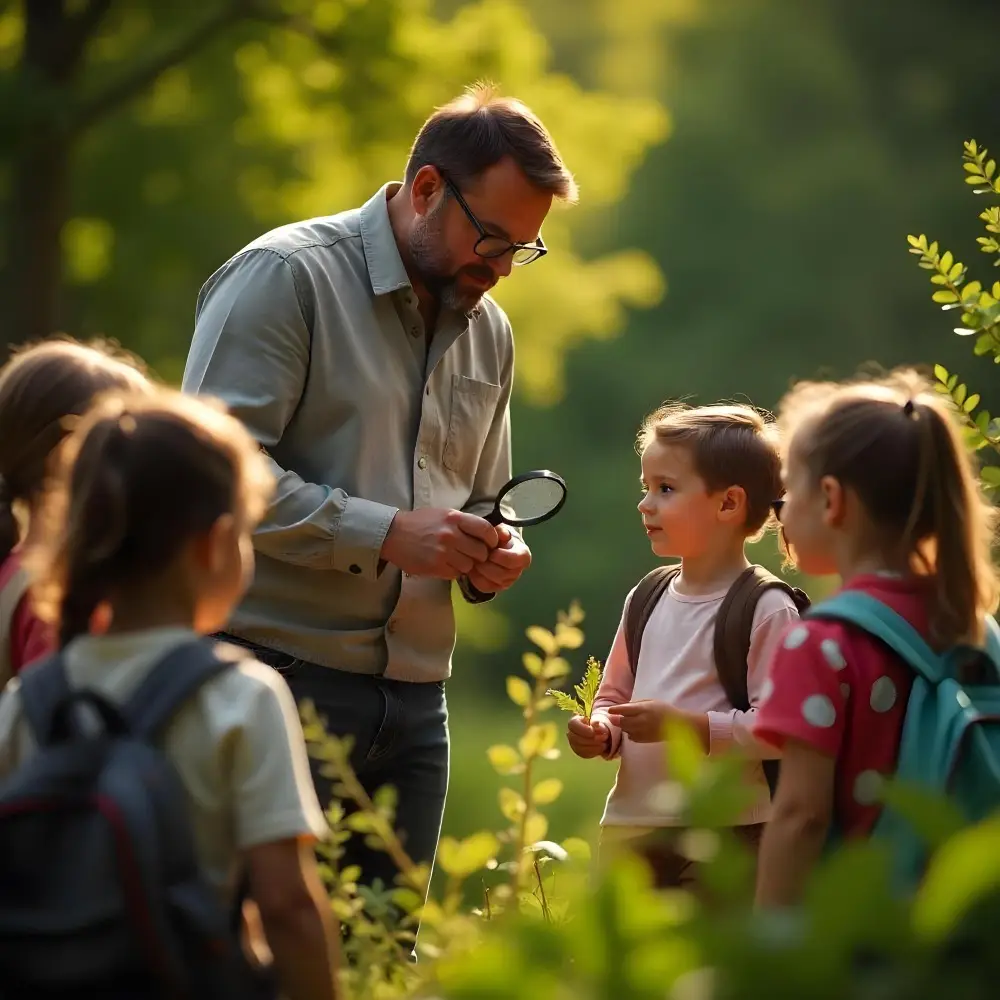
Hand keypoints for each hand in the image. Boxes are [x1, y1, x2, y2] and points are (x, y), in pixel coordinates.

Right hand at [381, 508, 497, 578]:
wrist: (393, 534)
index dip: (492, 539)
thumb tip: (486, 534)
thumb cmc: (420, 523)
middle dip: (479, 555)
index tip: (490, 543)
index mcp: (455, 518)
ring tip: (456, 559)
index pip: (486, 530)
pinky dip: (454, 571)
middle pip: (481, 552)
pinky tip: (446, 564)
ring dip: (466, 565)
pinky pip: (456, 573)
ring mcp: (443, 552)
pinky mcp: (435, 567)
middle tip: (472, 554)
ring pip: (469, 565)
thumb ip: (464, 523)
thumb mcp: (444, 514)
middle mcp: (451, 535)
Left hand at [465, 524, 531, 593]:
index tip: (491, 550)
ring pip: (494, 583)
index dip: (502, 556)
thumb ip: (500, 530)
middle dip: (488, 565)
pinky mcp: (496, 587)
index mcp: (522, 555)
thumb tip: (504, 535)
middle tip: (477, 556)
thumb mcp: (498, 529)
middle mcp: (517, 570)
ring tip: (474, 561)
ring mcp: (507, 581)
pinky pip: (485, 587)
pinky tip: (472, 569)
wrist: (491, 544)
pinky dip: (476, 579)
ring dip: (481, 572)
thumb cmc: (496, 535)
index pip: (517, 560)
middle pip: (503, 574)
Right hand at [566, 715, 610, 758]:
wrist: (597, 734)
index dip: (583, 729)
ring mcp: (573, 744)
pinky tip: (601, 748)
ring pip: (580, 748)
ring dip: (594, 746)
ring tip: (604, 743)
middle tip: (604, 737)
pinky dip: (594, 752)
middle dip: (591, 739)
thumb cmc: (595, 726)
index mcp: (574, 722)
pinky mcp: (579, 752)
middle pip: (576, 738)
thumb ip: (597, 723)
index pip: (573, 724)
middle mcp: (571, 733)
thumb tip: (597, 723)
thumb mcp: (597, 722)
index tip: (593, 731)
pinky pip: (584, 754)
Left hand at [607, 700, 672, 742]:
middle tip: (613, 718)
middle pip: (623, 721)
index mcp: (644, 709)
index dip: (616, 710)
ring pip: (626, 730)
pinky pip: (631, 737)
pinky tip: (634, 729)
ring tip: (627, 722)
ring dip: (623, 726)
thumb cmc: (664, 710)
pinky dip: (630, 733)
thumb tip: (624, 707)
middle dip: (616, 720)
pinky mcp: (645, 739)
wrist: (677, 725)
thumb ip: (637, 704)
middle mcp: (642, 720)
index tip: (610, 710)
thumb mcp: (651, 702)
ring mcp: (643, 731)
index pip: (625, 709)